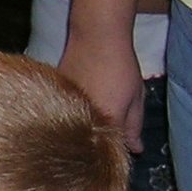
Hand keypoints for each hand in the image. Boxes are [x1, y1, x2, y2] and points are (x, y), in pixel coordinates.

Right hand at [61, 24, 144, 151]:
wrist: (96, 36)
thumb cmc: (121, 66)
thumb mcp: (135, 97)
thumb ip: (134, 126)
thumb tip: (136, 149)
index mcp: (106, 122)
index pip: (112, 149)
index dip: (117, 153)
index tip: (121, 152)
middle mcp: (82, 119)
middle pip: (89, 142)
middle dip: (98, 143)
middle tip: (104, 134)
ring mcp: (66, 108)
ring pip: (75, 129)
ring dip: (83, 129)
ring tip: (91, 119)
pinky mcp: (55, 97)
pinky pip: (65, 115)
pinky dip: (72, 116)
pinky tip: (78, 107)